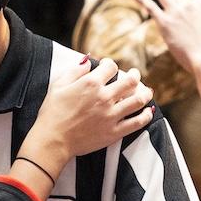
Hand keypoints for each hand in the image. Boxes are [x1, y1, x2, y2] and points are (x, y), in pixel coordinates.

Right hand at [25, 55, 154, 168]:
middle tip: (135, 75)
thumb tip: (88, 60)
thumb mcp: (58, 85)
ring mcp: (111, 115)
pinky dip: (145, 116)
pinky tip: (148, 111)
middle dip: (134, 75)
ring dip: (145, 93)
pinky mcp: (114, 132)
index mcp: (91, 84)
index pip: (111, 67)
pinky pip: (137, 123)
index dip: (111, 64)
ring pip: (138, 100)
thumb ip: (75, 71)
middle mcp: (104, 97)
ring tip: (146, 91)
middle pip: (130, 81)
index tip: (109, 67)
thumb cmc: (52, 112)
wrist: (52, 140)